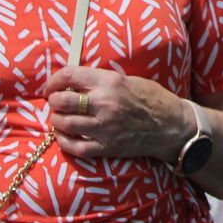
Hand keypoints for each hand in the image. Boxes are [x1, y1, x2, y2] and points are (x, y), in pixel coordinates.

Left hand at [41, 65, 192, 162]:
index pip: (69, 75)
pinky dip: (63, 141)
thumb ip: (102, 80)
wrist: (171, 126)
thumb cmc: (152, 99)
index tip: (51, 85)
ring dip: (56, 119)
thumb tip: (75, 80)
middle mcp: (104, 104)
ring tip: (59, 117)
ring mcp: (104, 127)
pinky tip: (64, 135)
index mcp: (110, 82)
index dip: (54, 80)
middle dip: (53, 100)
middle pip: (61, 101)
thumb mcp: (128, 79)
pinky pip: (75, 146)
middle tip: (55, 102)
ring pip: (64, 123)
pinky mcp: (106, 147)